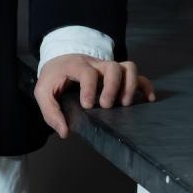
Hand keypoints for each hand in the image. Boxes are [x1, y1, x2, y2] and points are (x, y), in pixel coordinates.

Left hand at [34, 54, 155, 138]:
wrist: (61, 60)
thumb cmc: (54, 78)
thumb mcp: (43, 92)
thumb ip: (50, 112)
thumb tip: (65, 132)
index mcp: (76, 66)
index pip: (87, 72)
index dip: (89, 88)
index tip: (87, 105)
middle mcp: (96, 64)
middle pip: (113, 67)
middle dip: (113, 87)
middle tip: (105, 106)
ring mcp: (109, 68)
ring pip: (129, 67)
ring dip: (130, 85)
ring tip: (124, 104)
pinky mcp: (118, 75)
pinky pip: (138, 75)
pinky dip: (146, 86)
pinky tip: (148, 99)